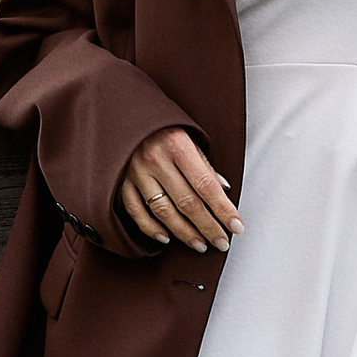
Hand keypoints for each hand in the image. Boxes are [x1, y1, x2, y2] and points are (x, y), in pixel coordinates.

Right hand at [117, 127, 241, 251]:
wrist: (123, 112)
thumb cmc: (162, 125)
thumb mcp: (188, 137)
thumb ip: (204, 165)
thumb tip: (223, 191)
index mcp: (177, 146)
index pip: (206, 185)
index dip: (223, 209)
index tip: (236, 226)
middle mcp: (155, 160)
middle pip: (187, 202)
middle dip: (208, 226)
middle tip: (221, 242)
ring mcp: (135, 173)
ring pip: (163, 211)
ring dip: (184, 232)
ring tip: (200, 245)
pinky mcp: (120, 181)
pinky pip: (136, 211)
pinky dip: (151, 228)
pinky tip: (166, 238)